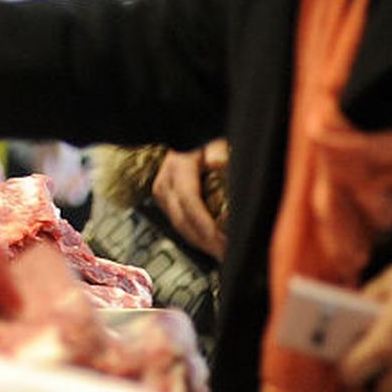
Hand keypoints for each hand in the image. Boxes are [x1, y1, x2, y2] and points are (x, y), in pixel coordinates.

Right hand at [152, 137, 228, 258]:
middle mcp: (164, 184)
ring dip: (202, 244)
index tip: (219, 239)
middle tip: (228, 254)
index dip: (204, 223)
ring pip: (180, 227)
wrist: (183, 137)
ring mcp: (162, 195)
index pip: (189, 200)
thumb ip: (218, 152)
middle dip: (206, 241)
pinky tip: (212, 245)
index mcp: (176, 169)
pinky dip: (197, 238)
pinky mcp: (166, 203)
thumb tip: (219, 164)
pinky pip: (180, 224)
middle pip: (182, 220)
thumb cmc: (201, 140)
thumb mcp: (213, 142)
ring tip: (223, 254)